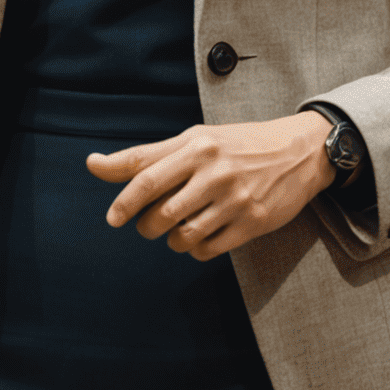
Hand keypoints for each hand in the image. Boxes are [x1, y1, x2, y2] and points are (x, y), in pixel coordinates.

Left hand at [87, 112, 333, 261]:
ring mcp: (235, 199)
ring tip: (178, 227)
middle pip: (161, 213)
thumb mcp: (195, 139)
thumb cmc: (236, 144)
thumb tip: (93, 164)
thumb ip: (146, 155)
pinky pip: (208, 249)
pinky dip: (196, 248)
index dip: (123, 201)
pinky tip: (201, 235)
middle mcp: (214, 171)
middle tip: (149, 223)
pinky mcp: (252, 223)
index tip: (112, 218)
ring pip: (183, 236)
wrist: (297, 152)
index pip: (146, 176)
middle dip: (147, 225)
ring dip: (172, 239)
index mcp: (196, 145)